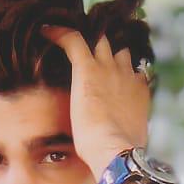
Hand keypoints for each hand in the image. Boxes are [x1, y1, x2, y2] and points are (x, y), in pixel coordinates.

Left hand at [40, 25, 150, 180]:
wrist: (116, 150)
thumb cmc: (120, 153)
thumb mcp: (129, 138)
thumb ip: (125, 128)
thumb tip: (117, 139)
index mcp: (137, 91)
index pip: (130, 69)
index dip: (120, 69)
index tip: (109, 74)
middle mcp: (126, 74)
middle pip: (117, 49)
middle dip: (107, 49)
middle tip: (90, 53)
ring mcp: (108, 69)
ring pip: (99, 41)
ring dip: (89, 41)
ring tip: (71, 41)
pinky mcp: (88, 69)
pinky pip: (73, 40)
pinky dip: (59, 33)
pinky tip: (46, 30)